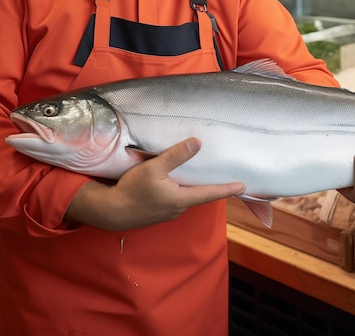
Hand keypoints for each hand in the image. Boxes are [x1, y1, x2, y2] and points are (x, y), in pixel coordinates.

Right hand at [65, 137, 245, 230]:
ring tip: (199, 172)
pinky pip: (174, 197)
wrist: (110, 211)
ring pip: (185, 195)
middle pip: (199, 194)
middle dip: (211, 185)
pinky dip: (179, 188)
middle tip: (223, 175)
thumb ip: (176, 156)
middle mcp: (178, 208)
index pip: (210, 193)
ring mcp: (167, 211)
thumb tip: (197, 143)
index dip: (227, 189)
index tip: (243, 186)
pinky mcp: (157, 210)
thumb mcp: (154, 168)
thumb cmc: (132, 190)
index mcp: (181, 199)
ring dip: (192, 185)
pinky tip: (174, 179)